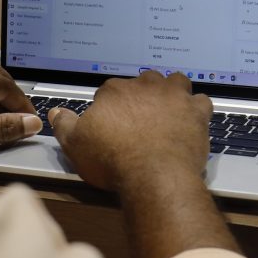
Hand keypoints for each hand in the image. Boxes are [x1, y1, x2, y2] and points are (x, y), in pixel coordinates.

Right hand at [50, 72, 241, 257]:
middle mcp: (145, 86)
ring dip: (172, 93)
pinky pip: (201, 101)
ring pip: (175, 82)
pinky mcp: (196, 111)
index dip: (112, 107)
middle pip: (144, 82)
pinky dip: (197, 109)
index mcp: (115, 90)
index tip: (113, 123)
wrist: (153, 175)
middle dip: (143, 96)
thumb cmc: (113, 160)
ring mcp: (173, 96)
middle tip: (141, 119)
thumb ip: (64, 125)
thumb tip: (55, 112)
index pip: (112, 90)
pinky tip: (192, 120)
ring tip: (168, 112)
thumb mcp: (75, 145)